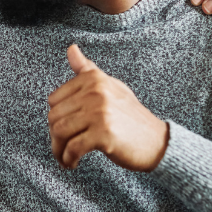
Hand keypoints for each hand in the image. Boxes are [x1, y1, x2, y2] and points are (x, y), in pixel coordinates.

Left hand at [48, 45, 169, 171]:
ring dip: (58, 150)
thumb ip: (87, 70)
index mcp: (94, 79)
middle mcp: (96, 92)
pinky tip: (73, 163)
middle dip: (54, 137)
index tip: (62, 129)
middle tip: (62, 147)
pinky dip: (68, 159)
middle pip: (54, 117)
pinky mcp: (104, 134)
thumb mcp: (110, 86)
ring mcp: (100, 112)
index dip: (55, 117)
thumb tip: (71, 48)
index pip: (54, 99)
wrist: (157, 141)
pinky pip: (73, 148)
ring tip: (65, 157)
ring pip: (60, 132)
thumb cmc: (130, 116)